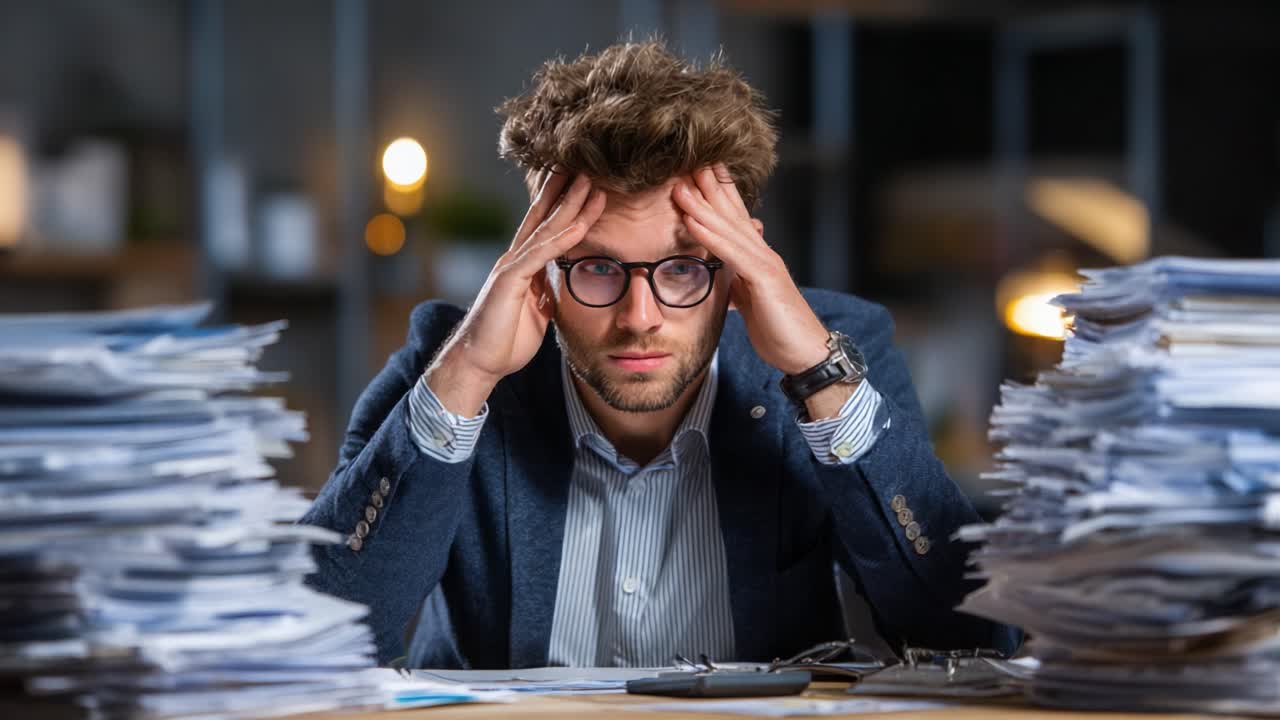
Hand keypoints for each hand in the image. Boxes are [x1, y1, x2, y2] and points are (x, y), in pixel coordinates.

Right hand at [426, 171, 606, 415]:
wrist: (478, 362)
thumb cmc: (505, 339)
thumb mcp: (536, 310)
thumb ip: (546, 290)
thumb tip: (559, 281)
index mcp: (521, 264)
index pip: (545, 225)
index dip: (563, 201)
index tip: (582, 180)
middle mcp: (515, 258)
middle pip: (545, 215)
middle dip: (567, 189)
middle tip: (588, 164)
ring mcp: (511, 266)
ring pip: (546, 228)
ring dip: (570, 204)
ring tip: (590, 181)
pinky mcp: (510, 280)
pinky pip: (541, 254)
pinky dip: (563, 237)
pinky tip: (580, 223)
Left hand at [672, 164, 829, 376]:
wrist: (805, 353)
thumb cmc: (778, 328)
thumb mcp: (750, 300)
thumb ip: (737, 280)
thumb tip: (721, 271)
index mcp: (757, 257)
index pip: (735, 218)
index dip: (716, 193)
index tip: (695, 171)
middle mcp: (762, 253)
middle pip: (732, 212)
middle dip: (709, 185)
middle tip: (686, 158)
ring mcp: (765, 263)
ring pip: (728, 227)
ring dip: (701, 204)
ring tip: (679, 183)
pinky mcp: (764, 279)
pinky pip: (731, 253)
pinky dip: (710, 234)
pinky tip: (691, 220)